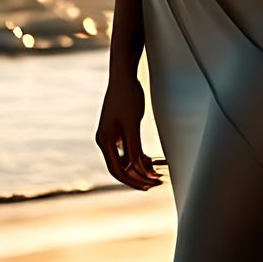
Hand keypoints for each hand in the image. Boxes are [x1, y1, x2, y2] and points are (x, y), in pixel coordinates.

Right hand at [96, 71, 163, 189]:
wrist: (123, 76)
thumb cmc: (127, 97)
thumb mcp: (132, 124)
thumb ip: (134, 148)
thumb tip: (138, 169)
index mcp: (105, 141)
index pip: (118, 170)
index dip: (134, 180)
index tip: (149, 185)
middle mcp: (105, 141)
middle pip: (120, 168)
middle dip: (138, 177)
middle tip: (156, 183)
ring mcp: (110, 136)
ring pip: (125, 160)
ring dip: (140, 167)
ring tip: (157, 172)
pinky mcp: (117, 130)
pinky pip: (127, 150)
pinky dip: (139, 156)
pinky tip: (151, 160)